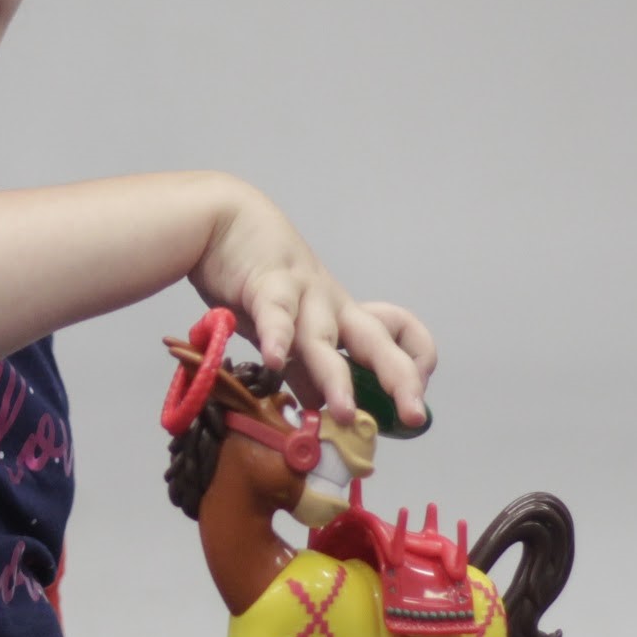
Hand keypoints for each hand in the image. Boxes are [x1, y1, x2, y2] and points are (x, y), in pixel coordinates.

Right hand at [192, 181, 436, 426]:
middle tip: (413, 416)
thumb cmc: (255, 275)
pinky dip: (276, 338)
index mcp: (342, 315)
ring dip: (337, 378)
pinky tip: (275, 363)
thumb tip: (316, 405)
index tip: (407, 405)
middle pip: (378, 342)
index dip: (411, 367)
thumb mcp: (285, 328)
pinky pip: (275, 314)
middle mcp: (332, 305)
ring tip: (346, 413)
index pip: (397, 335)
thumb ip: (300, 368)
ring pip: (325, 339)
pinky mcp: (267, 284)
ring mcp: (303, 293)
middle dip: (401, 380)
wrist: (223, 219)